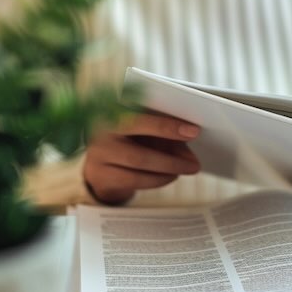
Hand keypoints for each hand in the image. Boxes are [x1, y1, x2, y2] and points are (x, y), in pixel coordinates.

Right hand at [82, 113, 201, 203]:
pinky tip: (170, 176)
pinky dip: (158, 179)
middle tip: (194, 164)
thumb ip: (163, 134)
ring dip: (168, 168)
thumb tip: (188, 146)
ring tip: (186, 169)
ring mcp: (99, 155)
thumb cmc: (127, 141)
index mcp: (114, 111)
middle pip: (140, 146)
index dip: (168, 125)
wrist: (97, 166)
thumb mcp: (143, 130)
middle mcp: (102, 131)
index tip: (193, 131)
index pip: (143, 116)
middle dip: (172, 156)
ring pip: (140, 163)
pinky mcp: (102, 176)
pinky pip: (135, 180)